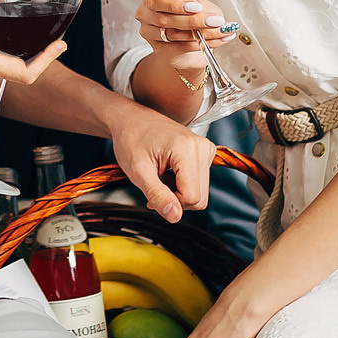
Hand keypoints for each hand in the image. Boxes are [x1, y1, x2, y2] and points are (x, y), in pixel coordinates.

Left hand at [107, 105, 213, 222]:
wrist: (131, 119)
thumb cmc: (131, 140)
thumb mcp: (138, 172)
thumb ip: (157, 195)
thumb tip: (175, 217)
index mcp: (187, 149)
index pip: (192, 197)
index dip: (171, 203)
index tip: (151, 193)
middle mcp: (203, 147)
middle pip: (200, 198)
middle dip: (175, 199)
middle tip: (153, 184)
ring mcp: (206, 149)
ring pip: (200, 192)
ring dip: (178, 191)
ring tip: (159, 176)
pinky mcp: (204, 152)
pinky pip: (199, 182)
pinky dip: (182, 183)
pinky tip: (166, 172)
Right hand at [133, 0, 229, 83]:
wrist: (187, 41)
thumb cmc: (187, 17)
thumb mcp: (193, 2)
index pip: (158, 0)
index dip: (177, 4)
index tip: (197, 6)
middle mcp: (147, 15)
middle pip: (167, 20)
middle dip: (196, 20)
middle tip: (216, 20)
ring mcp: (151, 34)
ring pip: (176, 35)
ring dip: (204, 33)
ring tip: (222, 29)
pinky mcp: (160, 50)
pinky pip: (181, 47)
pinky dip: (202, 44)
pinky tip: (217, 39)